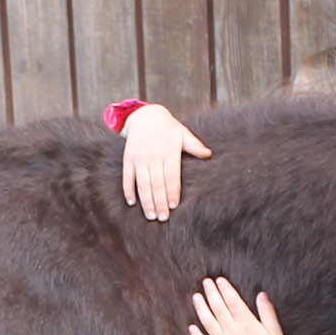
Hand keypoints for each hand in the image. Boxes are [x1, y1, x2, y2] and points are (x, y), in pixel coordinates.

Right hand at [122, 104, 211, 219]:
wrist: (145, 116)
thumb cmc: (168, 128)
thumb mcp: (183, 133)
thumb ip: (195, 146)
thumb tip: (209, 154)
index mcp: (169, 151)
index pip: (171, 176)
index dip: (172, 191)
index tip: (174, 206)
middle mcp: (153, 156)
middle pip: (156, 183)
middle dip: (160, 201)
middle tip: (163, 218)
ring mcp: (139, 158)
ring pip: (142, 183)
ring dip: (146, 201)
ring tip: (151, 216)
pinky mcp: (128, 159)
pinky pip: (127, 177)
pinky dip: (128, 190)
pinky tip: (132, 203)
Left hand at [188, 277, 287, 334]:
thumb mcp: (275, 330)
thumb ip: (267, 311)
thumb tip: (261, 294)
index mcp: (248, 324)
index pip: (233, 302)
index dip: (225, 289)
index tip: (219, 280)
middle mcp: (233, 333)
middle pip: (219, 309)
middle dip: (212, 293)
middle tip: (206, 282)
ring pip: (209, 323)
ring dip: (201, 309)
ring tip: (196, 297)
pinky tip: (191, 327)